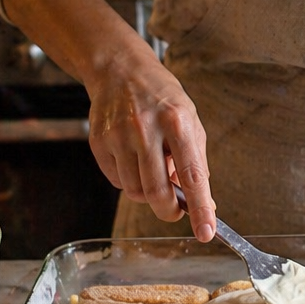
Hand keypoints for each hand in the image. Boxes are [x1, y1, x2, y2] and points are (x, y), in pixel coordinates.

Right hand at [85, 50, 216, 241]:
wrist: (120, 70)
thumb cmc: (161, 98)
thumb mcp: (190, 120)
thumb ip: (197, 161)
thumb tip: (203, 203)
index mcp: (177, 122)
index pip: (192, 175)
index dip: (200, 208)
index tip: (206, 232)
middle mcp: (145, 129)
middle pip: (156, 192)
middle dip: (168, 211)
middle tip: (175, 209)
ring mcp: (118, 136)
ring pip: (134, 192)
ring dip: (147, 193)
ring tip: (152, 168)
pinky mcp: (98, 142)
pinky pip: (117, 181)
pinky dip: (129, 180)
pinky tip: (133, 158)